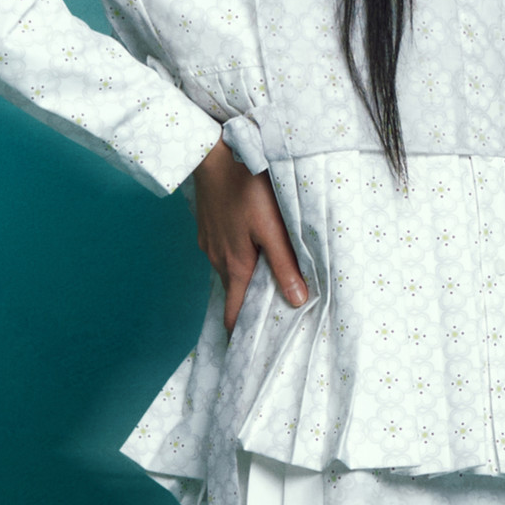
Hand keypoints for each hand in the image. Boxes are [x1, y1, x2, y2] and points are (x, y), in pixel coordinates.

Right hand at [193, 138, 307, 332]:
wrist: (211, 154)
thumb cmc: (246, 188)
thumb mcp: (272, 228)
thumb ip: (284, 264)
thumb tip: (297, 300)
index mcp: (236, 265)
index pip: (234, 312)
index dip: (240, 333)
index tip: (249, 350)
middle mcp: (218, 259)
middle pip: (234, 293)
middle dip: (247, 307)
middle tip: (267, 318)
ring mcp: (209, 242)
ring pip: (229, 271)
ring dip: (244, 281)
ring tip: (264, 285)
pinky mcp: (207, 227)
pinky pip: (223, 252)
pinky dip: (237, 259)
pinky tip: (250, 250)